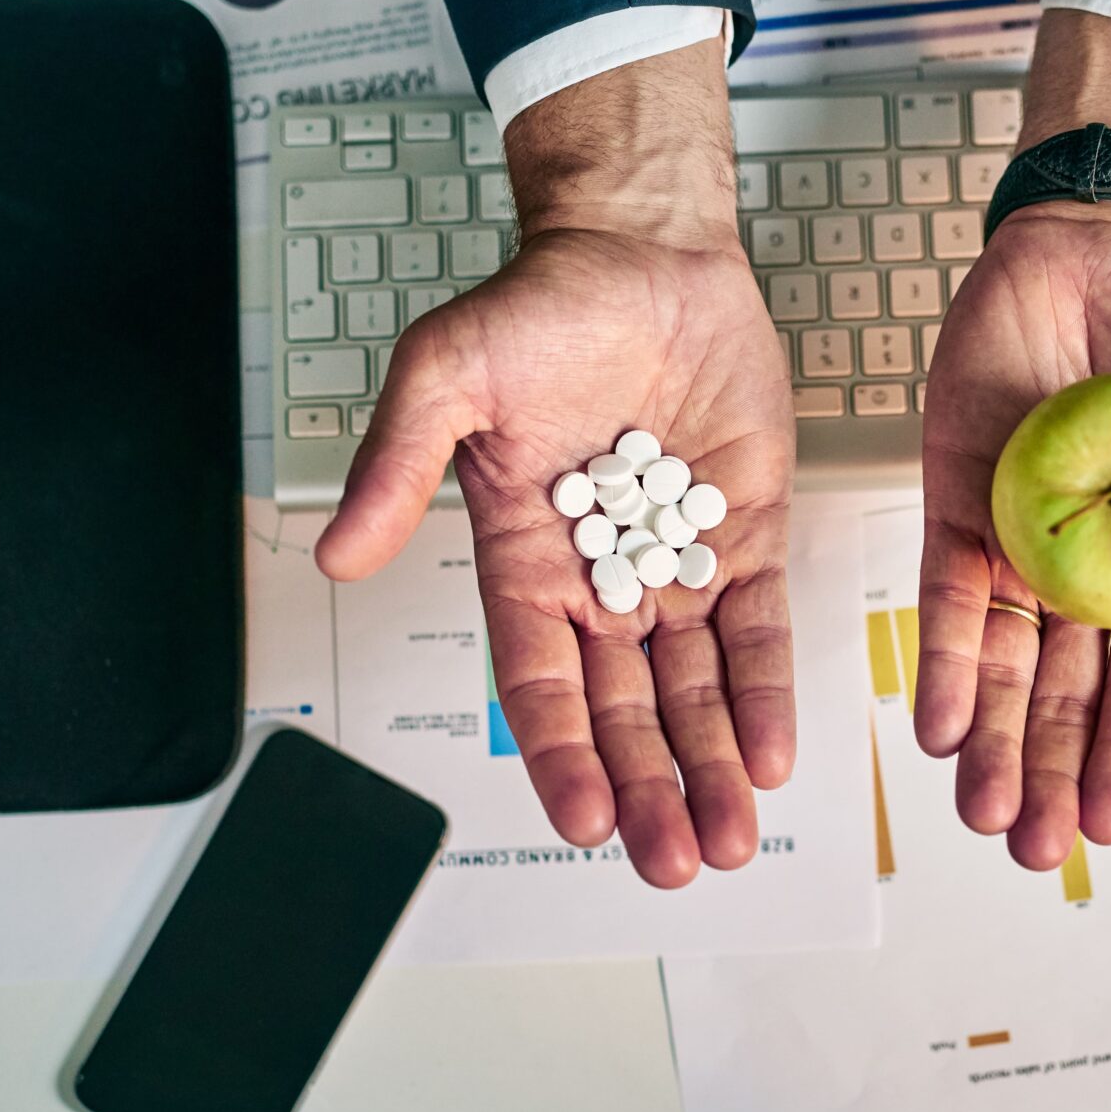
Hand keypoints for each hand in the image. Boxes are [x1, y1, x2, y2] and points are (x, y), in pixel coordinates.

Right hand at [315, 44, 794, 889]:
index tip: (584, 818)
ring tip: (727, 838)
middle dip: (647, 790)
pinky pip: (755, 631)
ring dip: (708, 768)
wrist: (640, 251)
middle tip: (671, 861)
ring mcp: (675, 567)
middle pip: (622, 713)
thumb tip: (340, 553)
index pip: (536, 686)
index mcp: (521, 565)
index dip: (561, 755)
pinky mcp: (743, 537)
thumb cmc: (535, 309)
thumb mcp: (445, 376)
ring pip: (692, 691)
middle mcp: (598, 584)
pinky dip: (763, 693)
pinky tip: (770, 756)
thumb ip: (396, 466)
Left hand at [915, 10, 1110, 870]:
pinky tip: (942, 725)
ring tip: (986, 813)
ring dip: (996, 742)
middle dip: (1052, 774)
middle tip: (1035, 850)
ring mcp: (1022, 541)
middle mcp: (1090, 571)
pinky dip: (945, 661)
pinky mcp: (959, 502)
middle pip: (1067, 696)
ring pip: (1004, 667)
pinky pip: (948, 597)